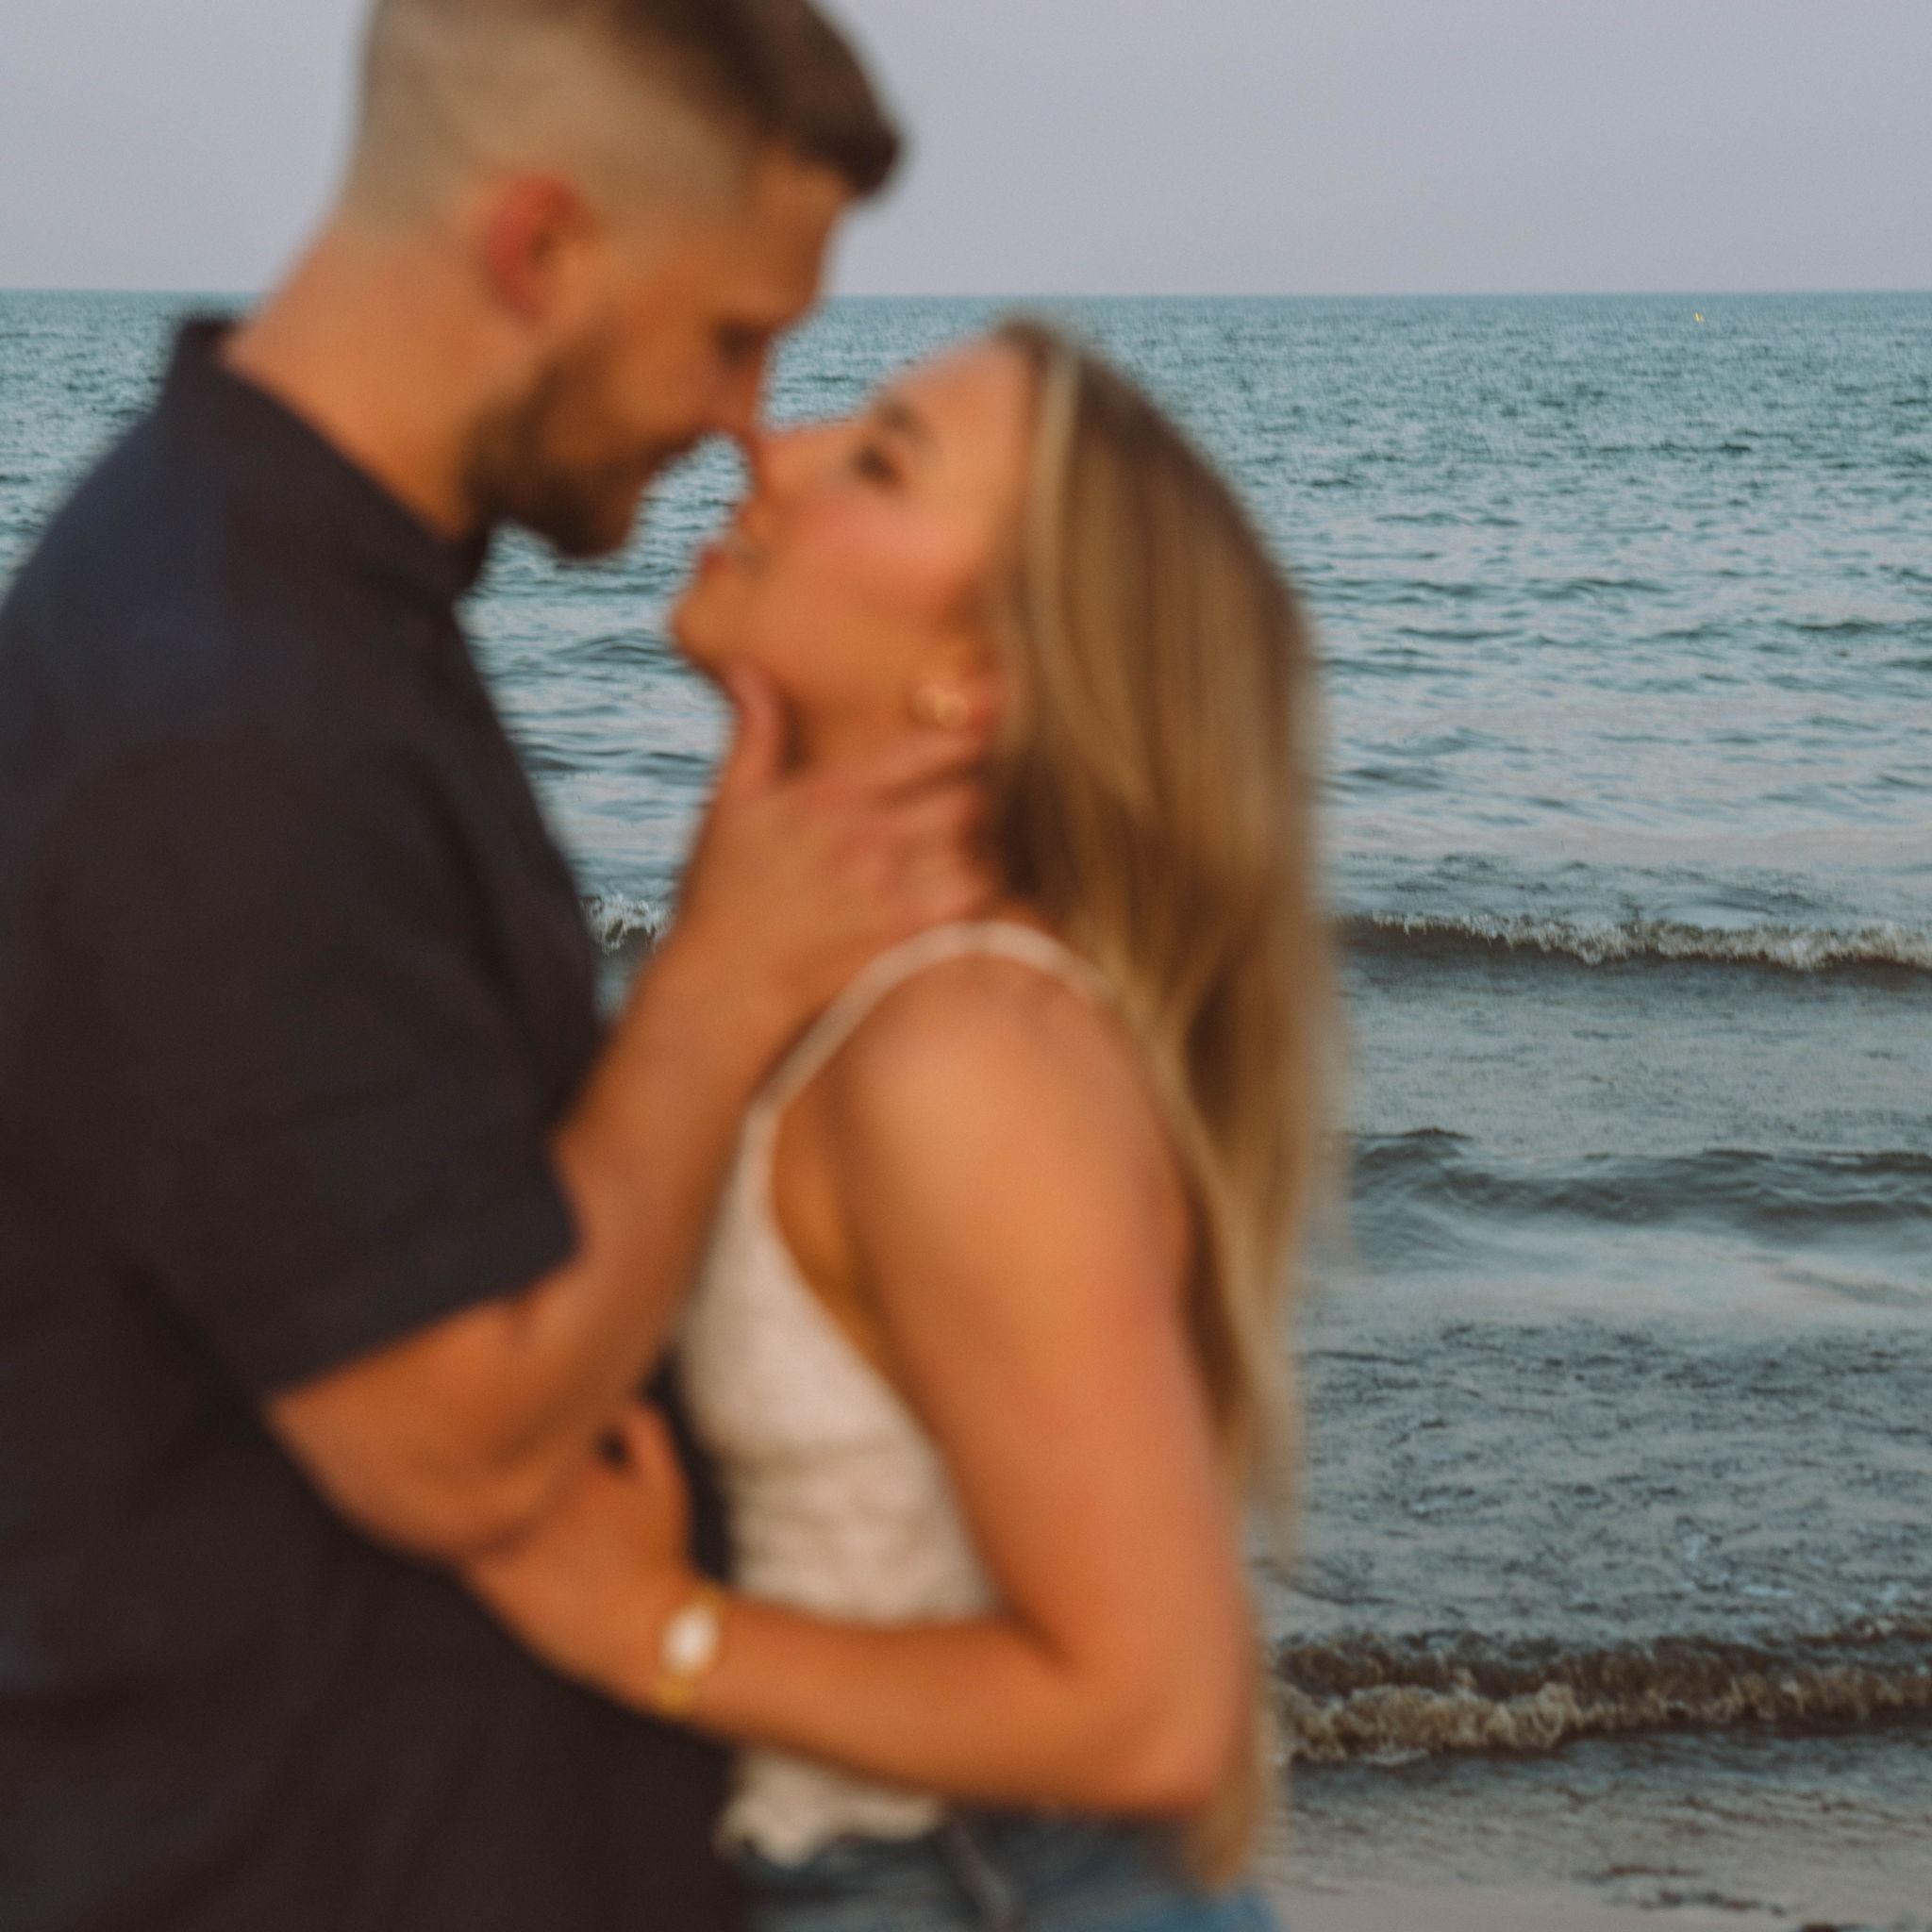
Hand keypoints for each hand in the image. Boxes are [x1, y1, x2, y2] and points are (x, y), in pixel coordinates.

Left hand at [463, 1405, 697, 1693]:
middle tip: (452, 1430)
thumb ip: (641, 1428)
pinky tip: (437, 1525)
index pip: (524, 1422)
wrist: (647, 1629)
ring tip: (433, 1469)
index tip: (501, 1408)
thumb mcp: (664, 1481)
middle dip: (471, 1440)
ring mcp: (518, 1543)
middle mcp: (542, 1503)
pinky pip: (456, 1550)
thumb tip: (608, 1399)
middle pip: (487, 1455)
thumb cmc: (658, 1555)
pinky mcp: (501, 1583)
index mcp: (577, 1471)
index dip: (507, 1410)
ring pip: (464, 1500)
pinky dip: (443, 1533)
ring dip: (449, 1483)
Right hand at [657, 665, 997, 1064]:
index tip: (995, 728)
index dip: (971, 737)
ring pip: (979, 851)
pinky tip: (983, 889)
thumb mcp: (728, 805)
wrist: (721, 986)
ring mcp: (888, 891)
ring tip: (1003, 843)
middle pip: (967, 799)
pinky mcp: (903, 939)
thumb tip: (747, 663)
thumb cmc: (723, 896)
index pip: (924, 752)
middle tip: (1006, 795)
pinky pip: (972, 904)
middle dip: (988, 795)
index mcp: (828, 797)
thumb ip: (753, 732)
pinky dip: (986, 892)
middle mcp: (864, 838)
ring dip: (992, 846)